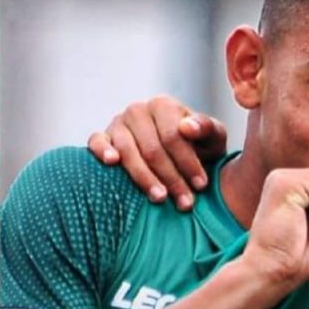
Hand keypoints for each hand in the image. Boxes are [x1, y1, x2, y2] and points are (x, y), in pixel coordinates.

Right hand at [87, 95, 228, 210]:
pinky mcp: (102, 136)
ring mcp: (118, 123)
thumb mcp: (212, 137)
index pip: (174, 137)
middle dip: (171, 178)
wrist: (178, 153)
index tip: (201, 185)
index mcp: (164, 105)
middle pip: (152, 149)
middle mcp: (138, 110)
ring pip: (128, 151)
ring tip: (160, 198)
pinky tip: (111, 162)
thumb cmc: (199, 145)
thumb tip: (186, 127)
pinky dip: (102, 150)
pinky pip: (96, 142)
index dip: (188, 162)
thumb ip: (206, 129)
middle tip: (185, 203)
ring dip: (144, 178)